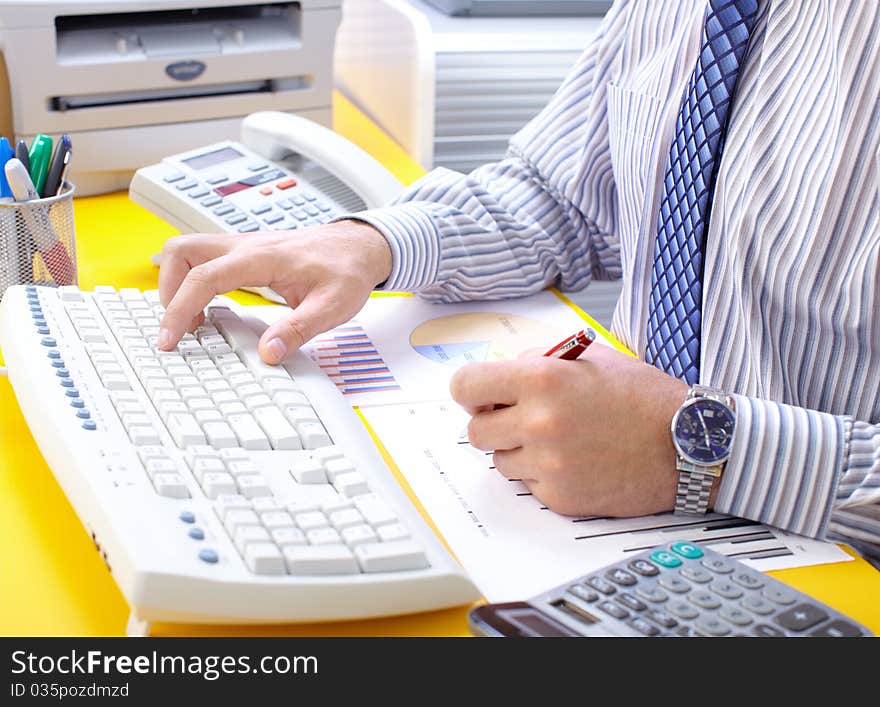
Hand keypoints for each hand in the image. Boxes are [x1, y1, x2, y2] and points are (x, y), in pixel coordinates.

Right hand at [157, 220, 391, 362]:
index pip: (203, 277)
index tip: (170, 339)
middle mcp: (244, 246)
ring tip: (194, 321)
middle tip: (181, 327)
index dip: (180, 309)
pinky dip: (192, 282)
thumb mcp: (332, 307)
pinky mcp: (243, 253)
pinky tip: (208, 308)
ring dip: (177, 284)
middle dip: (167, 290)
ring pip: (187, 251)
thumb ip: (299, 329)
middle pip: (180, 251)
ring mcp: (241, 246)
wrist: (358, 246)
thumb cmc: (346, 270)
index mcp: (261, 257)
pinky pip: (202, 260)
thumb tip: (268, 353)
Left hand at [450, 345, 691, 516]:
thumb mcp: (590, 358)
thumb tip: (501, 375)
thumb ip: (538, 361)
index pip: (465, 386)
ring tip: (559, 441)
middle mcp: (539, 422)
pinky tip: (577, 462)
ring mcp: (548, 464)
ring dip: (519, 451)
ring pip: (500, 462)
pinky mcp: (560, 497)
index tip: (481, 397)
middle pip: (475, 431)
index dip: (471, 391)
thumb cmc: (643, 397)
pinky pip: (529, 486)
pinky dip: (544, 476)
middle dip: (493, 424)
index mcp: (541, 379)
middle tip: (520, 420)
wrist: (689, 443)